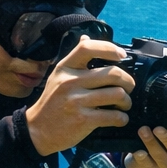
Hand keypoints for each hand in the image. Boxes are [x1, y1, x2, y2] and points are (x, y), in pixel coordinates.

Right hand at [25, 38, 135, 155]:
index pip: (87, 48)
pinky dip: (122, 118)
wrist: (38, 130)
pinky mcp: (83, 120)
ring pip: (117, 94)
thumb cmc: (52, 102)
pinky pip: (114, 116)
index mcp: (65, 68)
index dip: (109, 49)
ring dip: (127, 101)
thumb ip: (75, 59)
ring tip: (124, 105)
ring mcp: (76, 101)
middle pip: (113, 74)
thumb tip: (86, 37)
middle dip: (128, 82)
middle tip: (128, 88)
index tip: (122, 56)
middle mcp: (70, 82)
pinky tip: (119, 118)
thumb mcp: (58, 76)